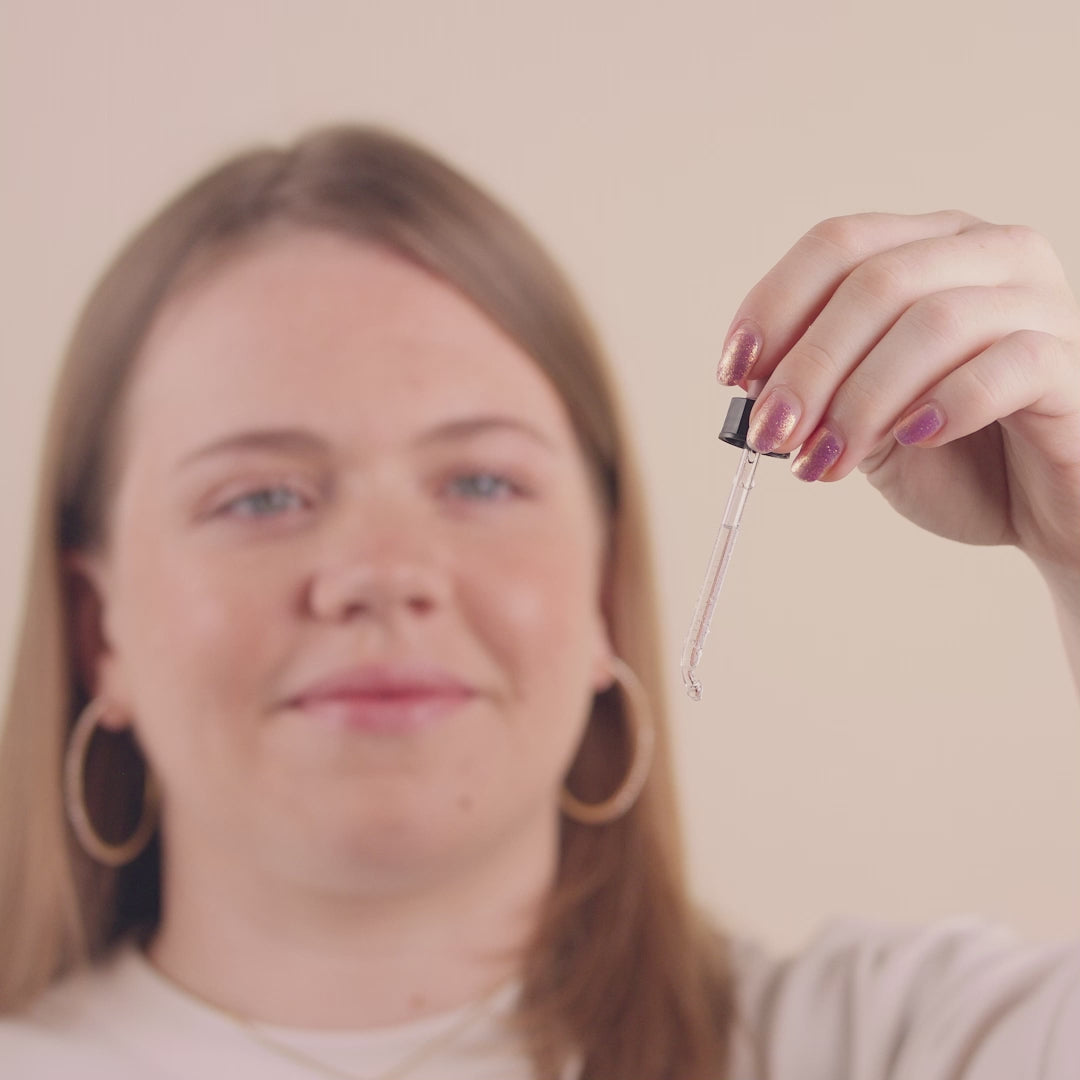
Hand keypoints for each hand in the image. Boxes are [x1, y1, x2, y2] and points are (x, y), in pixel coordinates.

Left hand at [717, 211, 1079, 573]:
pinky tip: (912, 439)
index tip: (734, 370)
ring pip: (935, 322)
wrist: (1043, 508)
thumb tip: (751, 376)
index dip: (775, 304)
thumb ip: (818, 387)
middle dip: (808, 366)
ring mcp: (1041, 302)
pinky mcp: (1072, 362)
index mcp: (930, 249)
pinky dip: (946, 404)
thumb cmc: (956, 455)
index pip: (839, 244)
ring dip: (861, 400)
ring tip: (824, 461)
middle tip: (772, 432)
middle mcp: (988, 255)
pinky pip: (1008, 364)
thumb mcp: (864, 418)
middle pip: (877, 281)